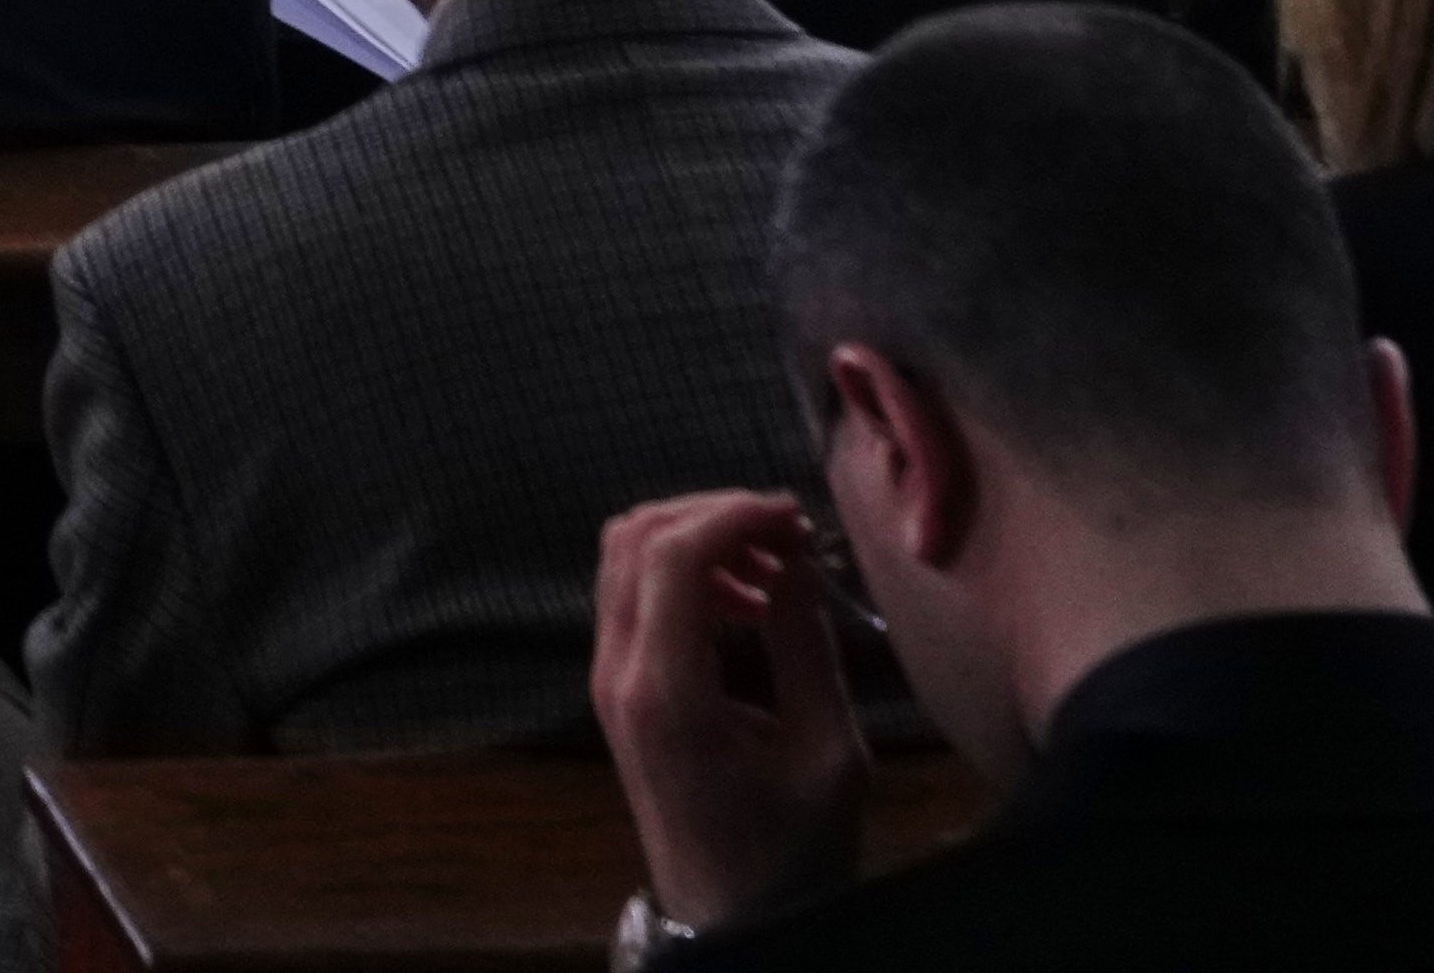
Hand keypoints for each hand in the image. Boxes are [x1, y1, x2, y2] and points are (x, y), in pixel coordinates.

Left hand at [589, 492, 866, 937]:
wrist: (730, 920)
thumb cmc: (789, 854)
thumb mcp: (826, 752)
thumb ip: (805, 645)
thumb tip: (796, 554)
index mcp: (666, 693)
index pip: (670, 555)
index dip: (732, 514)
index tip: (796, 515)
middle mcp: (618, 675)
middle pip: (634, 537)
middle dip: (711, 515)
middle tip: (788, 535)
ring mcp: (607, 681)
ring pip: (624, 558)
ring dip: (695, 540)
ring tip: (775, 568)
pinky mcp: (617, 690)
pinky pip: (633, 597)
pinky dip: (682, 575)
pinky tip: (747, 601)